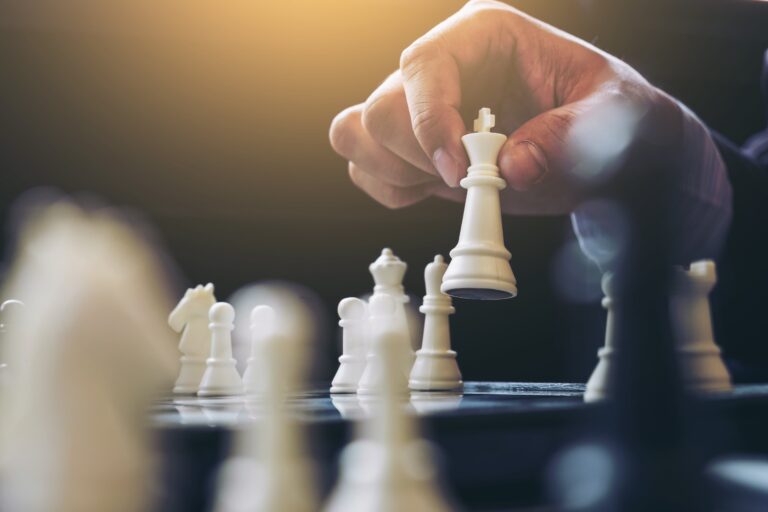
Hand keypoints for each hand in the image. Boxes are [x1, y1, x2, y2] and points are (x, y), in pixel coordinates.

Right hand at [329, 0, 682, 213]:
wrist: (610, 162)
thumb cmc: (613, 125)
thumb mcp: (614, 120)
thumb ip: (568, 136)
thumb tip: (513, 164)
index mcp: (485, 36)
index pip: (424, 64)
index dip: (430, 120)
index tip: (460, 169)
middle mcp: (445, 67)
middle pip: (381, 106)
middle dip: (417, 156)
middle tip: (472, 179)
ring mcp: (423, 107)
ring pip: (358, 133)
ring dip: (395, 171)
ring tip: (452, 183)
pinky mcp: (415, 147)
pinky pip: (365, 166)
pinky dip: (390, 189)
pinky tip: (436, 191)